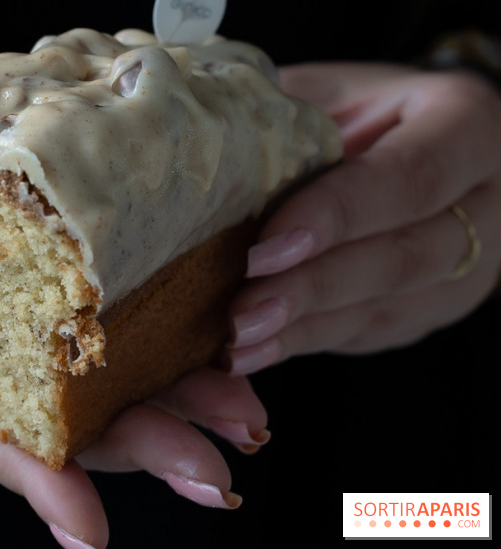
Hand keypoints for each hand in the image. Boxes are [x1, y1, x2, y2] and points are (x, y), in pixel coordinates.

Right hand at [0, 261, 268, 548]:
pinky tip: (240, 352)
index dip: (44, 486)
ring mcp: (73, 336)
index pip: (4, 440)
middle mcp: (30, 369)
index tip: (88, 531)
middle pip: (90, 424)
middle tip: (211, 475)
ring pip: (136, 384)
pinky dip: (198, 346)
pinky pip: (156, 326)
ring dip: (195, 407)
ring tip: (248, 420)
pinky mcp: (109, 293)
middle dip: (151, 448)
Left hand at [226, 63, 500, 374]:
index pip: (409, 178)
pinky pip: (363, 332)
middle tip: (240, 312)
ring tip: (236, 342)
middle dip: (311, 288)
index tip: (263, 249)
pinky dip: (300, 342)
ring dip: (301, 329)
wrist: (421, 150)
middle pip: (400, 259)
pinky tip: (250, 352)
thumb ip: (288, 114)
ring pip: (383, 307)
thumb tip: (201, 144)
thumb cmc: (366, 111)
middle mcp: (483, 208)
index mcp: (469, 128)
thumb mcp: (335, 91)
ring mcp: (463, 271)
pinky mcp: (425, 310)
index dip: (336, 216)